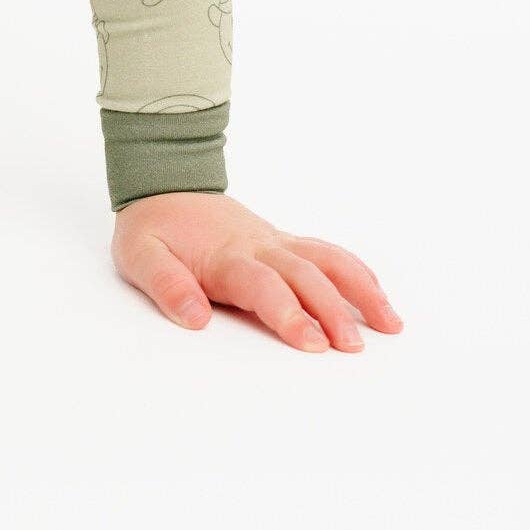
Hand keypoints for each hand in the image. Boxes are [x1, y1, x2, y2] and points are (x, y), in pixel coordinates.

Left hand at [112, 189, 401, 352]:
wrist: (164, 181)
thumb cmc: (152, 227)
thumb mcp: (139, 255)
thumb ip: (167, 284)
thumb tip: (195, 318)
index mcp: (225, 255)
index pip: (263, 285)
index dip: (288, 313)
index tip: (311, 342)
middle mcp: (259, 247)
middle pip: (305, 276)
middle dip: (332, 311)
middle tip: (352, 348)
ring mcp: (277, 242)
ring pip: (328, 260)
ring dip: (360, 290)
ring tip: (390, 325)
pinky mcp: (285, 243)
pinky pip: (327, 254)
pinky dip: (357, 274)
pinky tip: (378, 299)